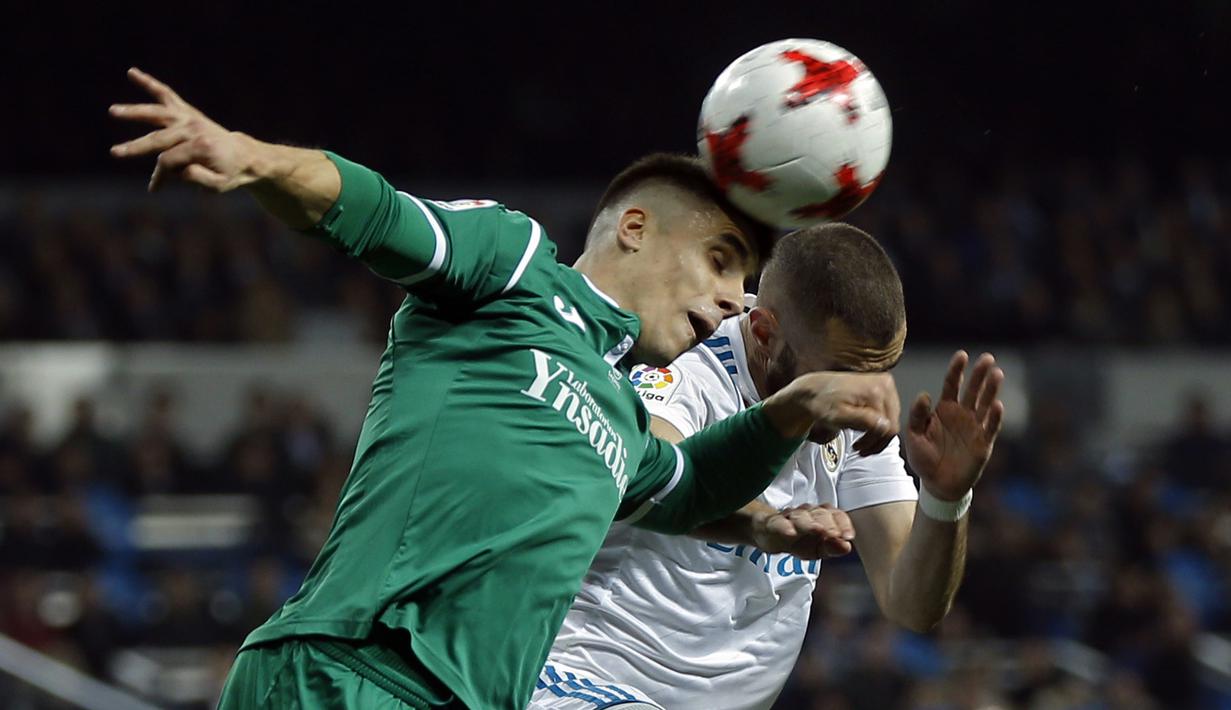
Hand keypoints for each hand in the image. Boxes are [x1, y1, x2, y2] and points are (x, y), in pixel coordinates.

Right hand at [110, 67, 261, 192]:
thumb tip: (179, 172)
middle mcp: (193, 129)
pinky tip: (132, 72)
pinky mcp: (186, 111)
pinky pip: (165, 94)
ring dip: (134, 112)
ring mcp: (189, 118)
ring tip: (114, 111)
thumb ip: (200, 179)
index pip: (168, 161)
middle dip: (136, 147)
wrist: (244, 155)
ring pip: (157, 113)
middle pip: (159, 139)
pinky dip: (149, 84)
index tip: (157, 187)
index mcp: (201, 147)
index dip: (161, 175)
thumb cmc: (229, 173)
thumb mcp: (219, 185)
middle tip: (115, 152)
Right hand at [752, 503, 854, 558]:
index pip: (836, 515)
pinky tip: (790, 533)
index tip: (848, 536)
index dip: (843, 524)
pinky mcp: (772, 523)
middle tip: (835, 534)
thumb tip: (846, 546)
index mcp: (822, 517)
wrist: (768, 534)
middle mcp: (807, 514)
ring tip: (817, 530)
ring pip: (800, 517)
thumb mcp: (818, 549)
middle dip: (828, 524)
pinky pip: (778, 523)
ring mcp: (789, 517)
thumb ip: (832, 548)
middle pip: (820, 514)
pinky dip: (784, 527)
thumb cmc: (798, 540)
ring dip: (809, 523)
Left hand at [763, 371, 899, 456]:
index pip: (888, 427)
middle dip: (876, 440)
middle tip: (860, 448)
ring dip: (877, 434)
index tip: (860, 448)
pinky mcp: (883, 387)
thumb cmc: (822, 402)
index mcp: (876, 390)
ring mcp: (885, 384)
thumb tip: (885, 426)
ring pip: (891, 420)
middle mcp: (884, 384)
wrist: (814, 390)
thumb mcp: (839, 416)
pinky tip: (865, 429)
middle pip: (892, 424)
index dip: (874, 443)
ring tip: (860, 440)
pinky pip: (888, 413)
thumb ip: (863, 421)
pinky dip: (877, 425)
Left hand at [904, 351, 1003, 500]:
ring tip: (997, 374)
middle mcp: (962, 414)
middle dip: (980, 374)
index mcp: (945, 409)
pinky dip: (995, 417)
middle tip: (988, 358)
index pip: (952, 384)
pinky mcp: (983, 443)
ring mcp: (975, 427)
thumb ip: (917, 416)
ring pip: (985, 404)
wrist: (937, 484)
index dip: (957, 370)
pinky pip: (990, 428)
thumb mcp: (913, 436)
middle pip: (973, 390)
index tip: (962, 355)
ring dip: (991, 390)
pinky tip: (998, 405)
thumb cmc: (924, 458)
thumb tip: (925, 395)